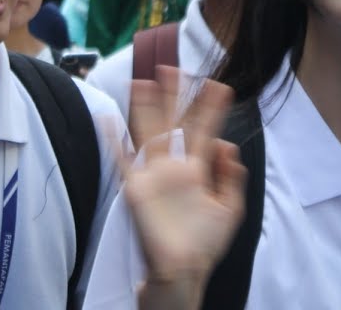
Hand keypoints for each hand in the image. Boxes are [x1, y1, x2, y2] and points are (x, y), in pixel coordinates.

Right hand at [120, 66, 245, 305]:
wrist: (184, 271)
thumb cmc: (206, 243)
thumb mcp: (230, 207)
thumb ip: (232, 176)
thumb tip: (228, 144)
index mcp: (198, 170)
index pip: (205, 130)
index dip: (212, 109)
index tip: (220, 85)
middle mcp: (175, 167)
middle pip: (174, 123)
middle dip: (175, 97)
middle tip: (177, 69)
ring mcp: (155, 176)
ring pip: (149, 133)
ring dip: (146, 107)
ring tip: (145, 80)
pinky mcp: (137, 190)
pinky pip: (123, 161)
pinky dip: (114, 141)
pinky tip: (108, 120)